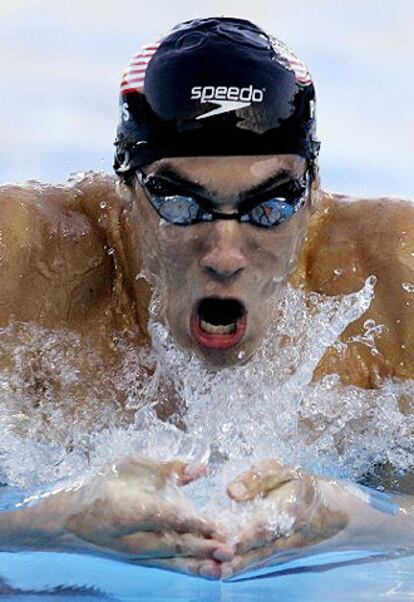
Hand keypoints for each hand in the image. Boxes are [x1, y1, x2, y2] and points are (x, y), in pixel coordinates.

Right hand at [64, 455, 233, 577]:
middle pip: (171, 544)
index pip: (164, 517)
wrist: (72, 520)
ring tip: (225, 567)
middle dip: (202, 547)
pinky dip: (190, 568)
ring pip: (172, 561)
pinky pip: (169, 566)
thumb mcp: (132, 466)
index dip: (189, 522)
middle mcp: (131, 538)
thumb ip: (168, 468)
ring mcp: (136, 554)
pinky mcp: (141, 561)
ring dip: (200, 564)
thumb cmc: (105, 485)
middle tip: (229, 548)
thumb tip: (201, 468)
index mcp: (127, 510)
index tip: (214, 524)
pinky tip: (212, 571)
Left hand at [223, 459, 348, 576]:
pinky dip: (243, 569)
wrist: (328, 509)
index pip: (265, 524)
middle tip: (212, 554)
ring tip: (216, 570)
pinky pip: (260, 563)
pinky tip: (225, 573)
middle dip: (236, 552)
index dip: (244, 532)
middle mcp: (290, 533)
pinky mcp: (280, 555)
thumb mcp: (281, 470)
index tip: (222, 535)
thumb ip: (256, 478)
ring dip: (237, 565)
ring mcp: (286, 548)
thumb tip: (232, 491)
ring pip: (259, 559)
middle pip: (260, 546)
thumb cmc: (299, 484)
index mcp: (290, 508)